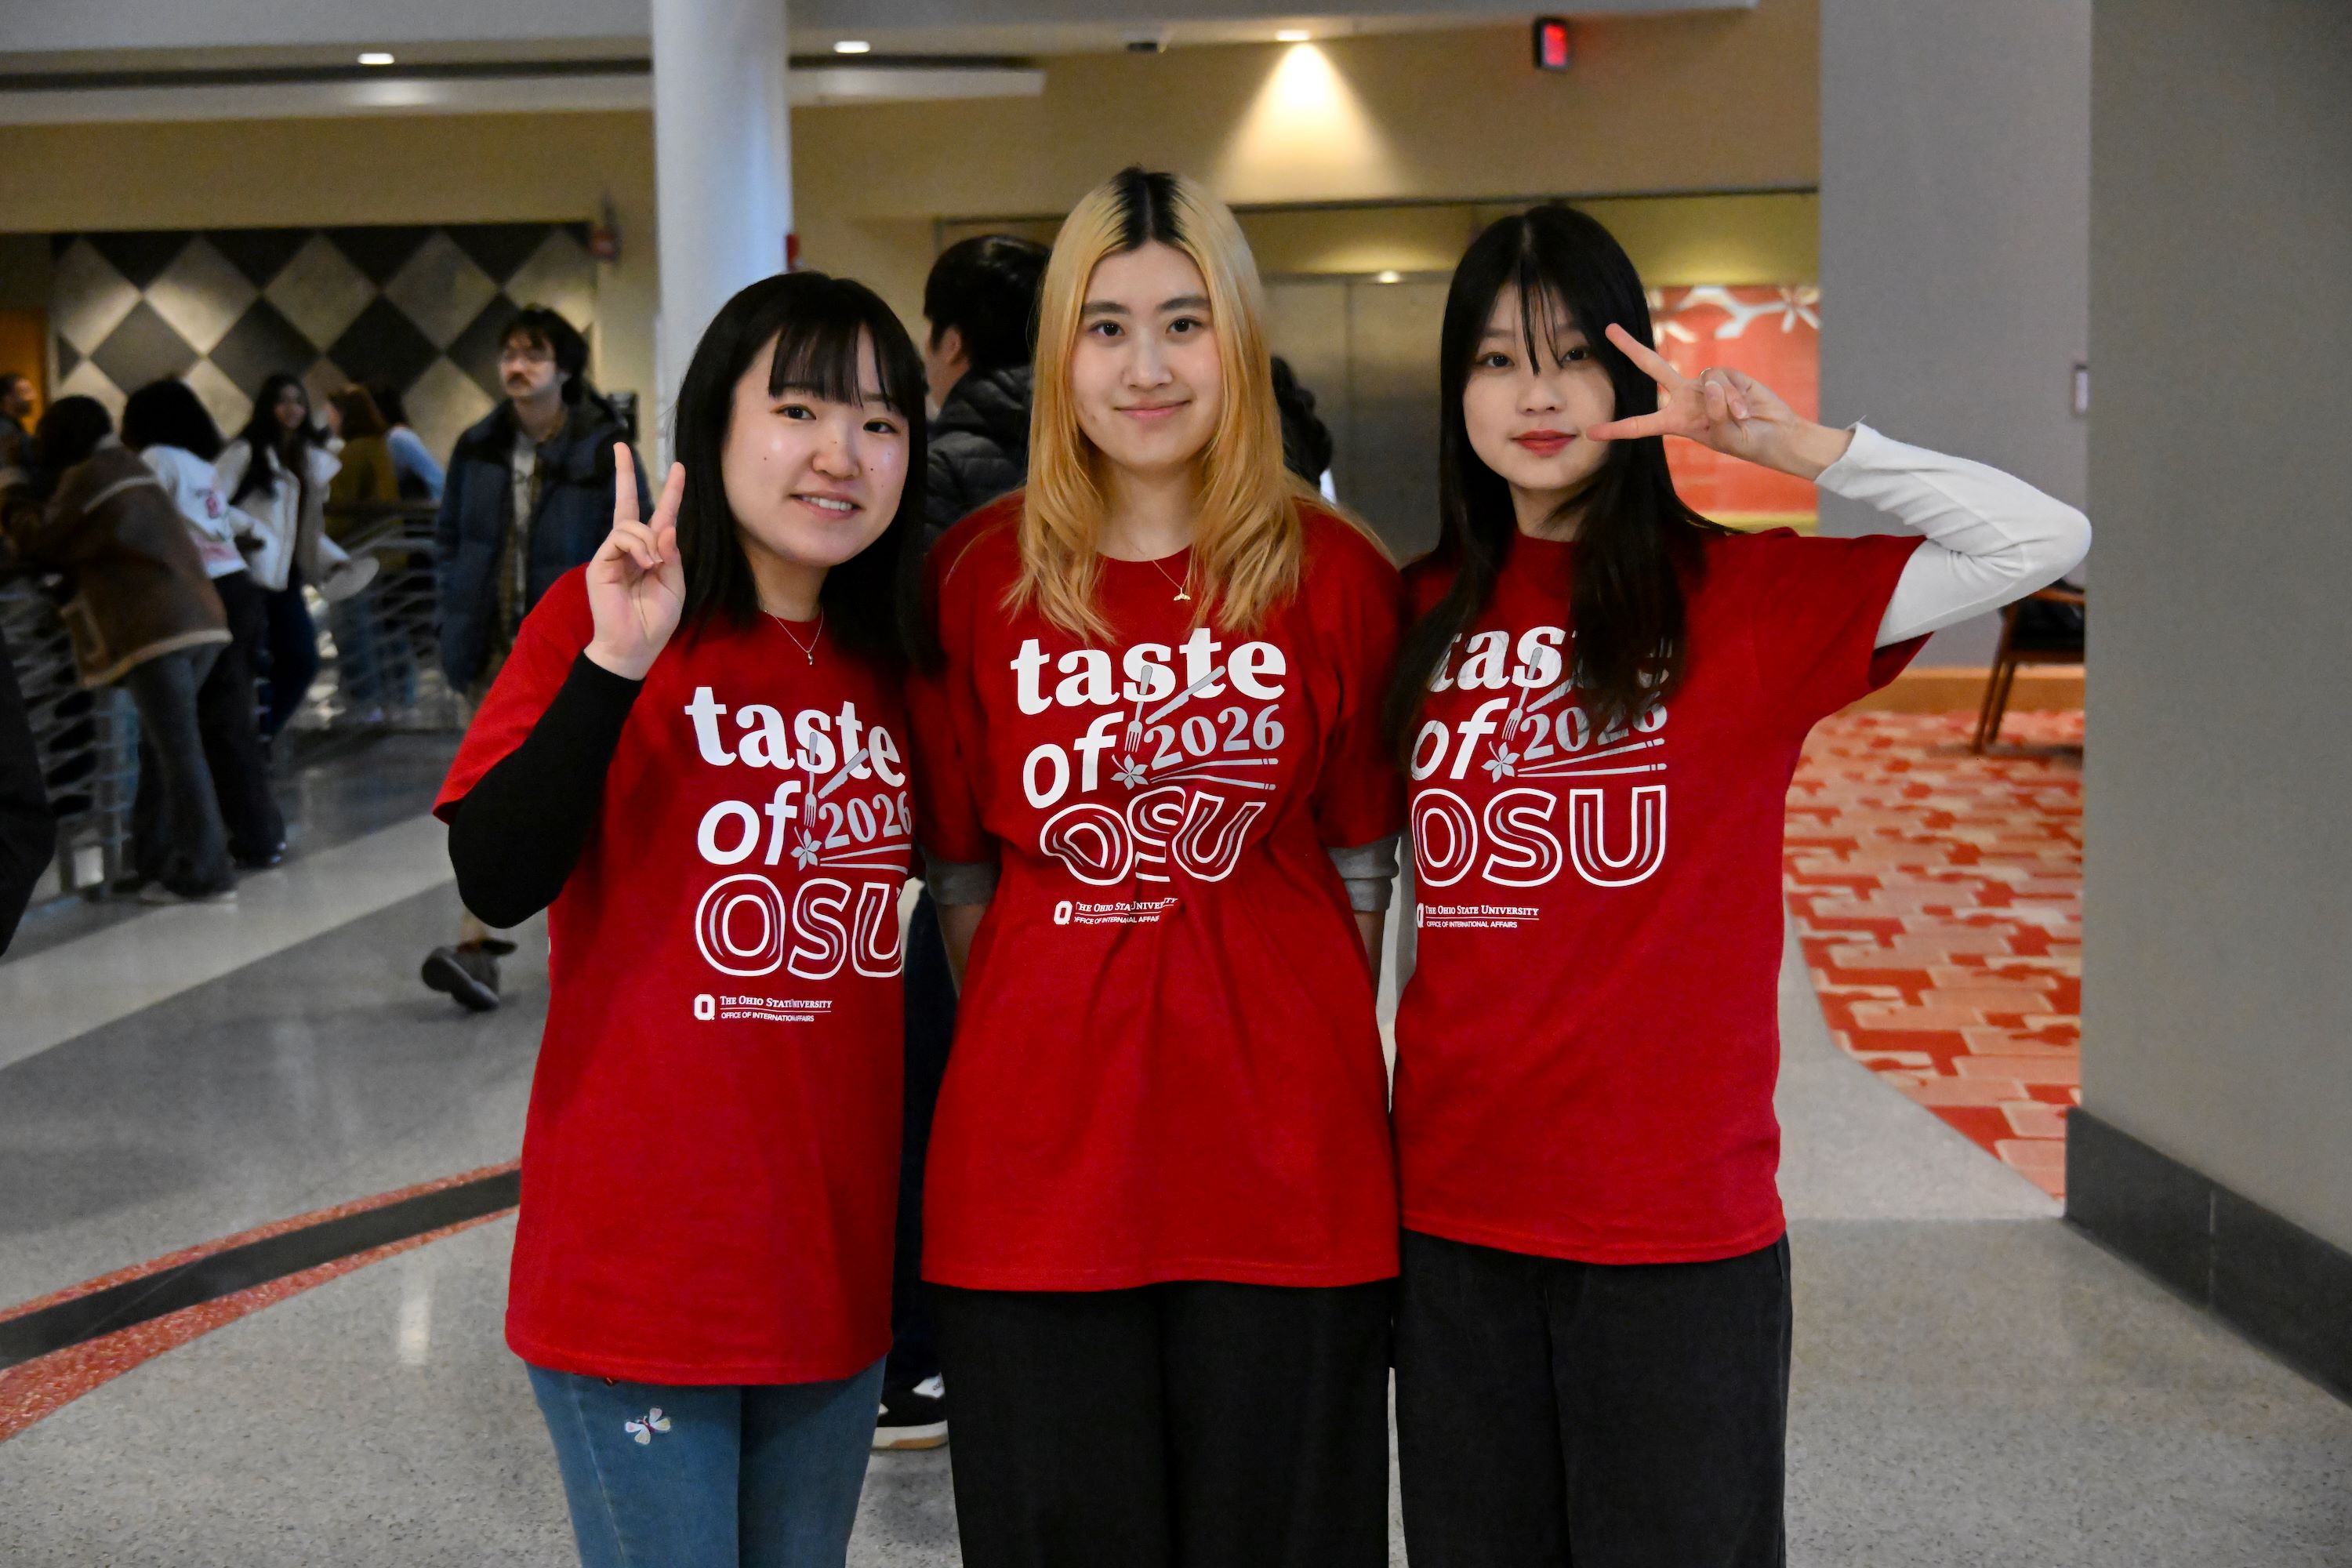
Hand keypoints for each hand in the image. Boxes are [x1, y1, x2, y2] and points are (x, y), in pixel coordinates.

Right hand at [583, 445, 684, 681]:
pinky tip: (645, 564)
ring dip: (648, 539)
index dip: (671, 492)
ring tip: (654, 565)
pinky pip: (620, 538)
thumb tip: (665, 526)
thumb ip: (672, 555)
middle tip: (620, 446)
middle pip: (627, 503)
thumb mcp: (674, 585)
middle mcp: (630, 548)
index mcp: (652, 552)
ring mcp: (612, 554)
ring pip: (630, 523)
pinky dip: (638, 547)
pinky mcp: (601, 562)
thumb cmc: (656, 619)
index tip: (679, 468)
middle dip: (625, 474)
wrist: (634, 646)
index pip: (661, 515)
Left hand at [1585, 323, 1851, 478]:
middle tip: (1608, 329)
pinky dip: (1735, 395)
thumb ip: (1713, 411)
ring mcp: (1705, 385)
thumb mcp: (1725, 436)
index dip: (1618, 428)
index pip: (1642, 425)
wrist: (1776, 434)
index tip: (1591, 432)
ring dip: (1725, 402)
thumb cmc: (1748, 441)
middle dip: (1631, 347)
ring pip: (1705, 381)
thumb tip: (1709, 383)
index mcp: (1677, 422)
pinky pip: (1722, 377)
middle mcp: (1685, 399)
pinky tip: (1746, 409)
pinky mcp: (1727, 374)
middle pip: (1653, 368)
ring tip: (1741, 419)